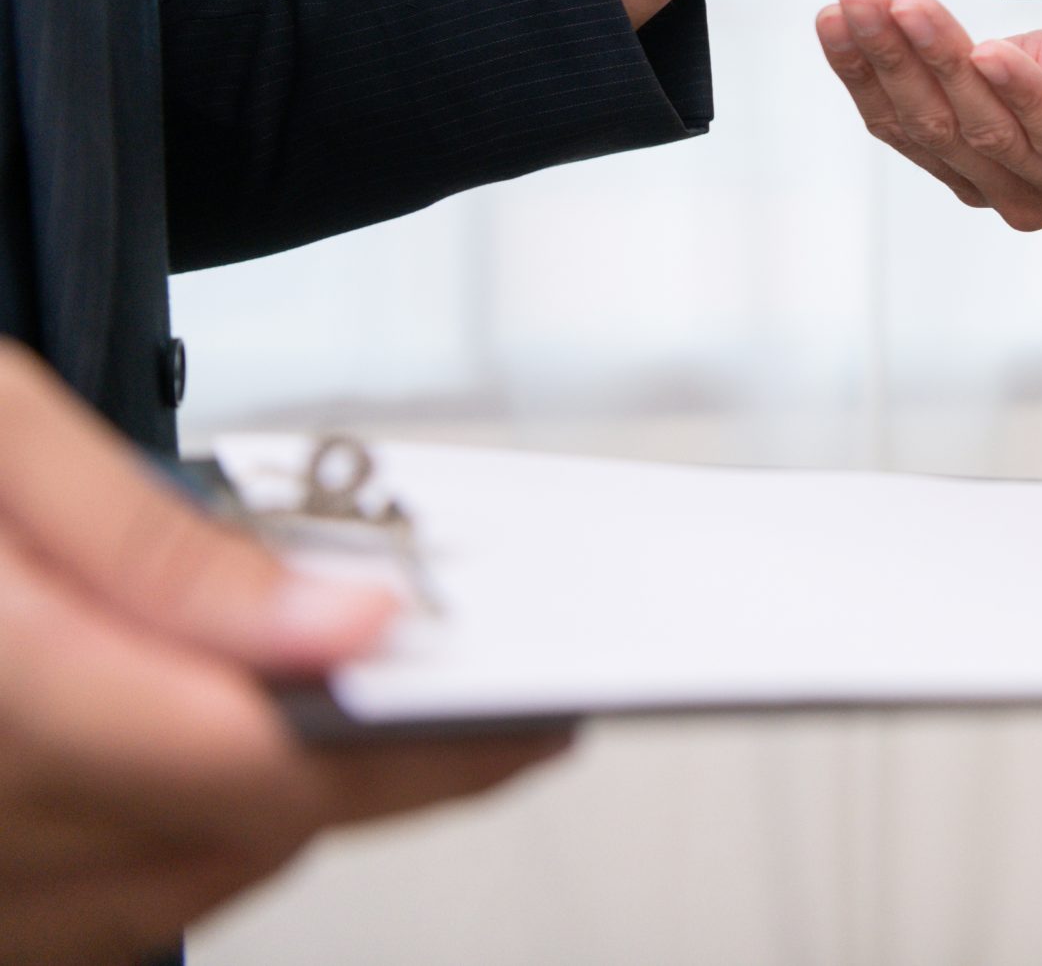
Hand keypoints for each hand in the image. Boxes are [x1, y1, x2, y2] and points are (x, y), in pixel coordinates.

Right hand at [0, 342, 565, 962]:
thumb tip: (343, 626)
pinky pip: (88, 915)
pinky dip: (173, 844)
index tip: (530, 701)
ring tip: (360, 707)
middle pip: (229, 839)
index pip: (247, 764)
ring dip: (277, 810)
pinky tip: (211, 753)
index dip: (409, 741)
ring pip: (171, 893)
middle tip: (489, 702)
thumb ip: (162, 549)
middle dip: (371, 771)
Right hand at [816, 0, 1041, 228]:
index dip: (864, 72)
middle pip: (934, 126)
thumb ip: (972, 63)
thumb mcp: (1033, 63)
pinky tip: (992, 51)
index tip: (835, 12)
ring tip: (909, 6)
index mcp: (983, 169)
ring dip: (941, 62)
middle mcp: (1015, 190)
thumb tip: (912, 32)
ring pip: (986, 127)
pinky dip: (1024, 91)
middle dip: (888, 58)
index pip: (905, 124)